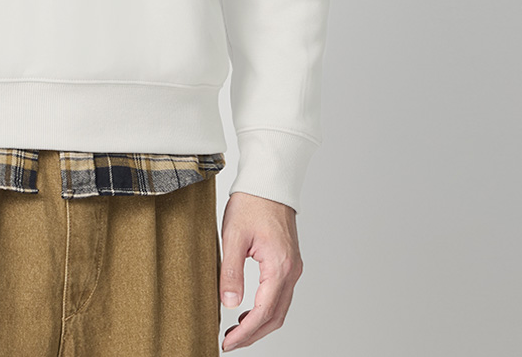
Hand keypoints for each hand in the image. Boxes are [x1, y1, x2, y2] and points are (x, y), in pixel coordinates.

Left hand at [218, 190, 303, 350]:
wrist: (269, 181)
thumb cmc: (251, 203)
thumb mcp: (233, 236)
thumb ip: (231, 272)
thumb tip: (229, 304)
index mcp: (279, 266)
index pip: (263, 312)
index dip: (246, 333)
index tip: (228, 342)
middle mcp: (291, 271)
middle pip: (275, 316)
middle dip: (253, 334)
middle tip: (230, 341)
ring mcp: (293, 267)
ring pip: (280, 308)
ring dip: (260, 323)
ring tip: (236, 330)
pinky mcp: (289, 262)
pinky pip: (281, 295)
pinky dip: (266, 309)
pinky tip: (248, 310)